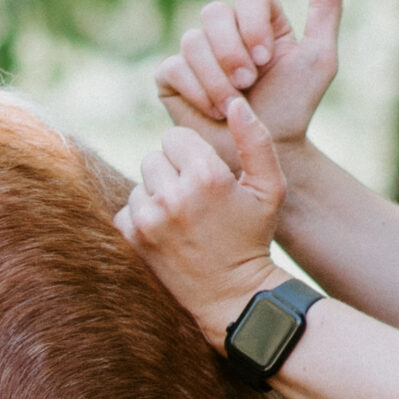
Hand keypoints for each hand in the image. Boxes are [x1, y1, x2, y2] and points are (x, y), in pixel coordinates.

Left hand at [114, 98, 292, 346]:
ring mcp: (149, 219)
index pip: (175, 137)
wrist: (234, 296)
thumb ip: (256, 140)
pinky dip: (143, 217)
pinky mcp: (134, 239)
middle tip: (196, 200)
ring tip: (184, 218)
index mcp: (206, 176)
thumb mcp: (270, 189)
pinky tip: (168, 232)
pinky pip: (127, 209)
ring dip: (158, 195)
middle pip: (155, 157)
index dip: (192, 154)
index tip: (207, 177)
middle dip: (173, 172)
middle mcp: (173, 195)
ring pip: (141, 183)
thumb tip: (234, 102)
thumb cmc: (254, 237)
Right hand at [154, 0, 347, 171]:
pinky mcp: (172, 78)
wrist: (264, 152)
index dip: (252, 24)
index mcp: (256, 20)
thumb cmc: (293, 108)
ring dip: (218, 79)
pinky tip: (215, 112)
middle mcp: (222, 31)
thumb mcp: (318, 60)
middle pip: (213, 13)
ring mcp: (194, 54)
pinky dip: (198, 91)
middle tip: (249, 83)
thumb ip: (325, 15)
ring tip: (235, 105)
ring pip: (192, 42)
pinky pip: (173, 68)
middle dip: (232, 52)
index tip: (266, 58)